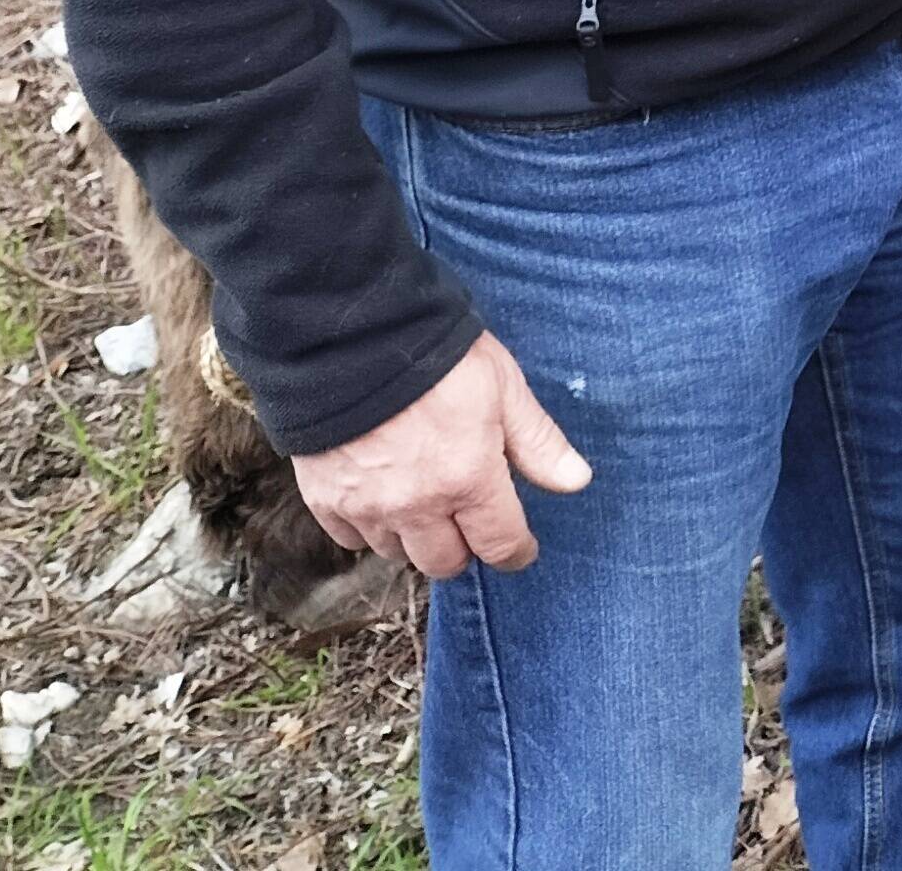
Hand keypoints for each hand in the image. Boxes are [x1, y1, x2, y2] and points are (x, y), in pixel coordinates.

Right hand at [289, 332, 592, 579]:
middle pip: (446, 563)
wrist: (350, 338)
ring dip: (416, 539)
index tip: (519, 547)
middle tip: (470, 520)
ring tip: (426, 503)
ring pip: (398, 554)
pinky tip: (382, 497)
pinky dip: (369, 528)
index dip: (515, 551)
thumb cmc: (436, 357)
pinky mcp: (325, 499)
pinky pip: (351, 539)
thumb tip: (575, 481)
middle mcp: (416, 505)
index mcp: (467, 479)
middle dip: (465, 548)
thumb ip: (537, 442)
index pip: (499, 545)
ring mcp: (366, 506)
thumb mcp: (504, 388)